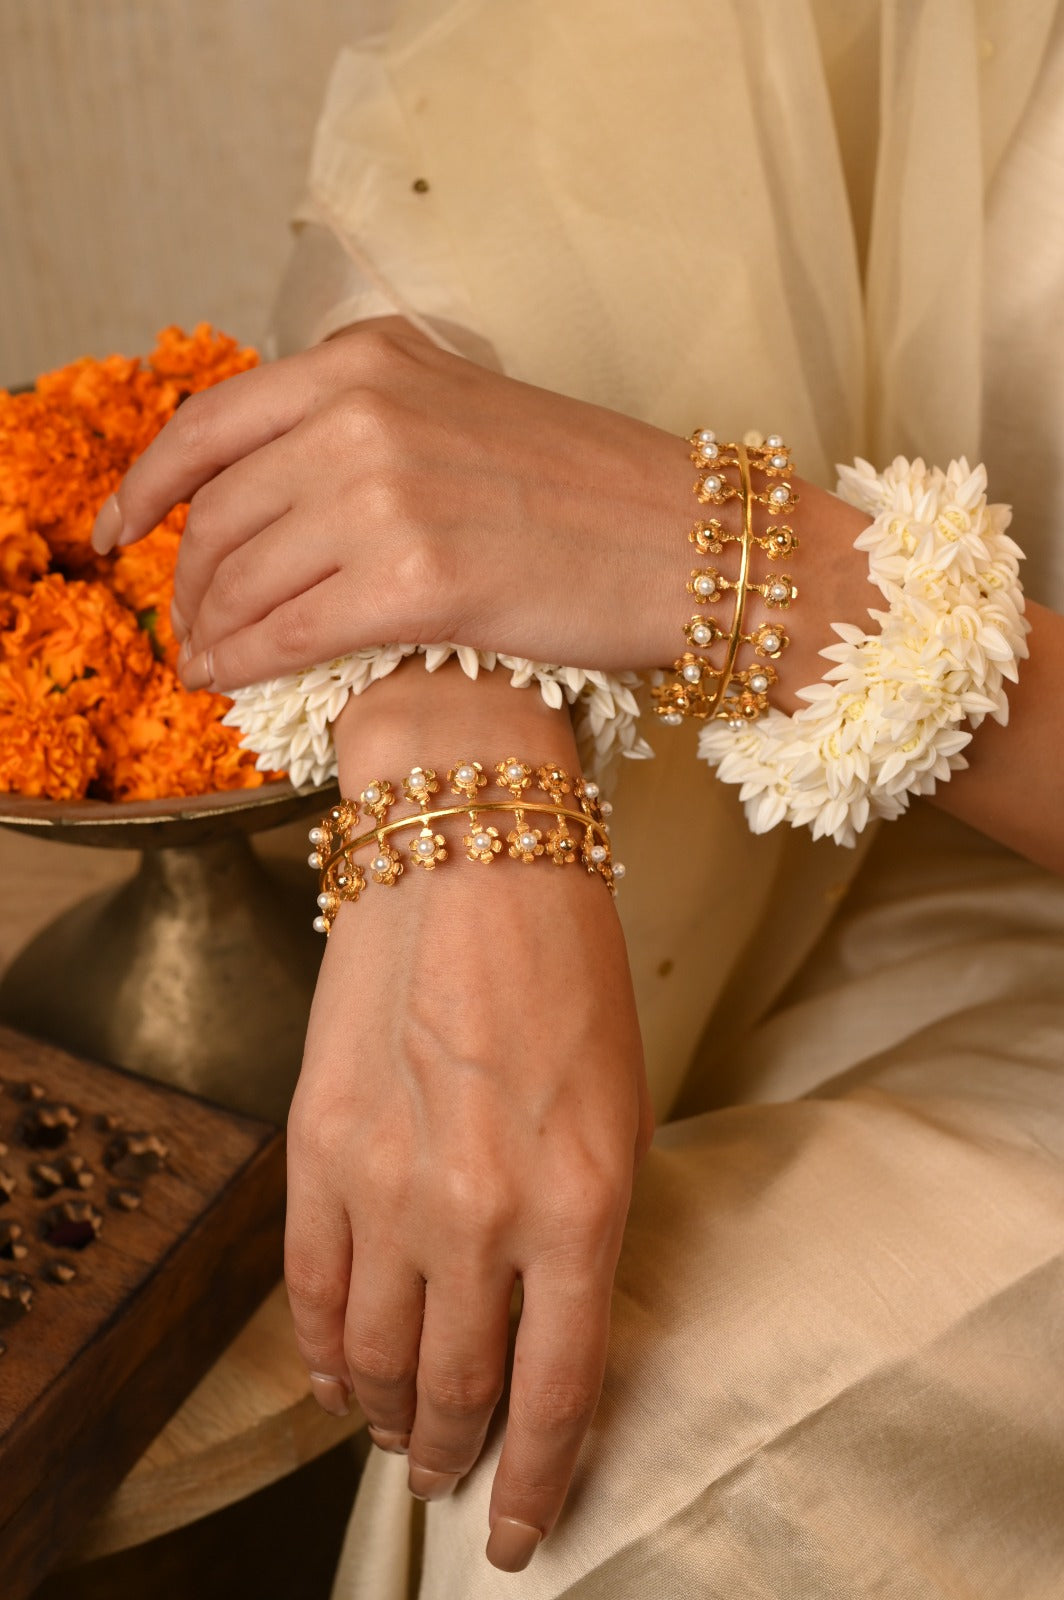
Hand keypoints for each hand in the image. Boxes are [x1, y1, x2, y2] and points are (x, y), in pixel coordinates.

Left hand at [90, 317, 700, 689]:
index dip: (146, 485)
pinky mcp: (415, 584)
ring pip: (241, 576)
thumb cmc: (595, 492)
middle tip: (186, 621)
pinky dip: (243, 662)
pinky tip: (231, 680)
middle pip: (217, 509)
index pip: (213, 422)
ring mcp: (387, 496)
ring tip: (209, 660)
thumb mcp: (462, 411)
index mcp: (370, 359)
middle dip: (186, 578)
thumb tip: (271, 496)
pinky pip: (286, 633)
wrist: (695, 543)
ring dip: (210, 629)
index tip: (122, 529)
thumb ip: (364, 427)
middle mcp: (364, 413)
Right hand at [283, 667, 652, 1571]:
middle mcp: (481, 1215)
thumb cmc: (566, 969)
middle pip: (455, 1390)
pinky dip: (320, 1355)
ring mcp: (387, 1186)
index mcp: (584, 1205)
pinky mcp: (317, 1150)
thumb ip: (584, 1228)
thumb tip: (545, 1324)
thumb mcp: (618, 1108)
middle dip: (458, 1451)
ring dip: (385, 1416)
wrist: (467, 851)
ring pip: (371, 1359)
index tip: (526, 1529)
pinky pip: (308, 1293)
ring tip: (399, 1435)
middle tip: (458, 1475)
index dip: (541, 1481)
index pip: (557, 1393)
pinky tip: (336, 1378)